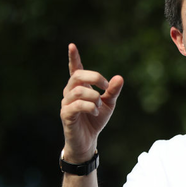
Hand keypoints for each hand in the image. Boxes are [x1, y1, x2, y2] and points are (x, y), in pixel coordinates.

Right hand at [60, 43, 123, 162]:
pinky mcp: (66, 115)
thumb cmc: (95, 120)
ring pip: (78, 90)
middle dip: (95, 77)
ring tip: (99, 106)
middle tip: (106, 87)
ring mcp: (66, 103)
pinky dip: (90, 107)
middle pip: (78, 75)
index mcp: (80, 87)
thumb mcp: (108, 104)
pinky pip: (77, 105)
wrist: (88, 141)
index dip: (73, 57)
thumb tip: (120, 78)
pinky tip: (95, 112)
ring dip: (94, 96)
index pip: (75, 69)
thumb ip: (113, 91)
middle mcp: (70, 92)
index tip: (72, 45)